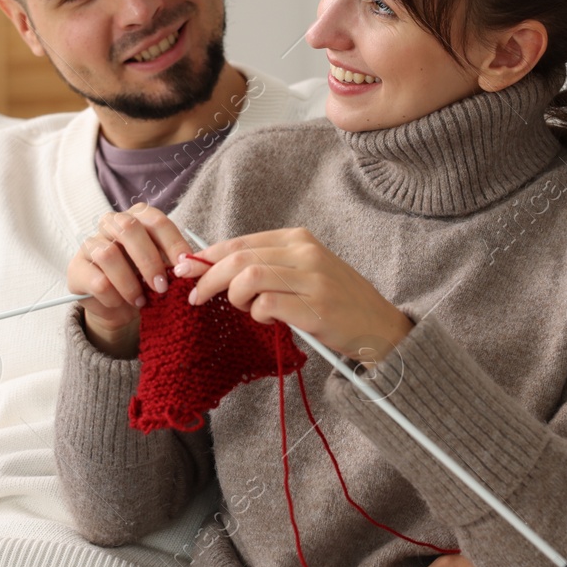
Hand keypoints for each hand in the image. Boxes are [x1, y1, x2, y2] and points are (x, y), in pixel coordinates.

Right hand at [67, 203, 194, 357]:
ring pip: (108, 254)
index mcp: (138, 218)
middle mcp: (112, 223)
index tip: (184, 266)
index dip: (172, 242)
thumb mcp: (163, 270)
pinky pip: (96, 280)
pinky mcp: (77, 268)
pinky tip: (121, 304)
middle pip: (128, 228)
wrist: (118, 307)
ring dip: (130, 283)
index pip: (156, 221)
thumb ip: (174, 264)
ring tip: (141, 301)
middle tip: (162, 287)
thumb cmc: (144, 281)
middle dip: (149, 261)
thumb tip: (190, 268)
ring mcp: (90, 243)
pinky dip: (113, 296)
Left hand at [172, 228, 410, 364]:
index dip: (207, 257)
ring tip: (239, 309)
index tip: (186, 270)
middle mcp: (305, 253)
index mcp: (297, 239)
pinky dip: (256, 314)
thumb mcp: (303, 271)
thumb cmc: (335, 301)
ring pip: (249, 278)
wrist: (380, 327)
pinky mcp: (316, 308)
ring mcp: (312, 280)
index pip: (240, 242)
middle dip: (208, 278)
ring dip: (233, 297)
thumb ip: (267, 266)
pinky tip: (264, 320)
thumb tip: (214, 268)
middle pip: (239, 258)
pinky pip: (267, 305)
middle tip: (195, 297)